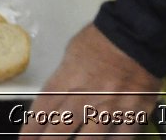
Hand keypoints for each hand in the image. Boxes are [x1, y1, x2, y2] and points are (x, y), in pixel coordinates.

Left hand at [21, 24, 160, 134]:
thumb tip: (57, 97)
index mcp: (65, 82)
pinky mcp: (132, 114)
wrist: (134, 35)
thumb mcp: (71, 54)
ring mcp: (108, 109)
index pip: (42, 112)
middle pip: (60, 131)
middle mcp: (83, 99)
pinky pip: (121, 138)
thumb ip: (64, 79)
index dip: (31, 130)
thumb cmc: (100, 40)